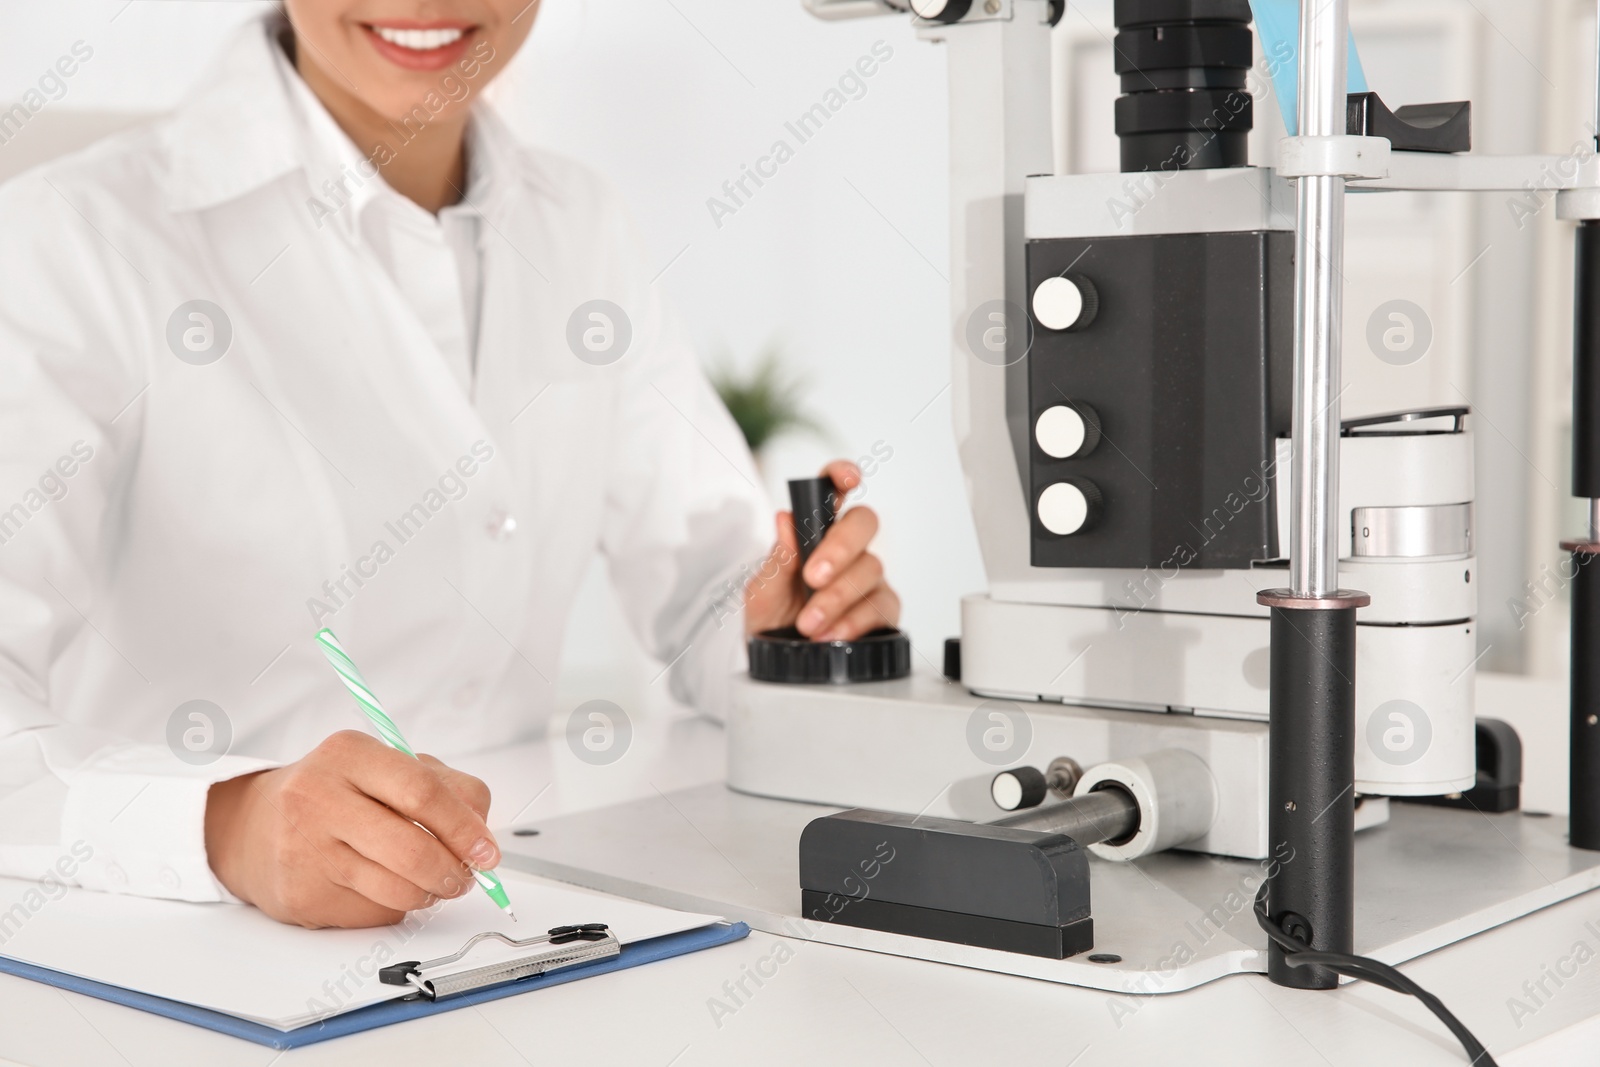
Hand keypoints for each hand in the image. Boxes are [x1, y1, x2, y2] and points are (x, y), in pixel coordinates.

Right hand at [204, 730, 498, 927]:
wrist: (253, 827)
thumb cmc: (336, 793)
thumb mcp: (384, 767)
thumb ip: (443, 788)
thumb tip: (482, 838)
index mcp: (350, 754)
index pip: (423, 793)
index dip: (465, 828)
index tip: (488, 851)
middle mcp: (319, 798)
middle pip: (412, 849)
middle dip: (453, 871)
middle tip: (466, 876)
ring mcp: (305, 850)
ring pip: (398, 889)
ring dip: (430, 893)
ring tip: (430, 882)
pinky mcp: (302, 896)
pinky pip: (374, 912)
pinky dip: (395, 905)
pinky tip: (381, 886)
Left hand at [744, 460, 900, 640]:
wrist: (777, 661)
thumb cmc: (770, 618)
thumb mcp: (762, 591)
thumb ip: (777, 559)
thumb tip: (785, 520)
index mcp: (814, 532)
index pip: (832, 492)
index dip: (842, 475)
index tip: (848, 478)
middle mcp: (845, 549)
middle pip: (863, 523)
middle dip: (841, 548)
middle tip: (813, 578)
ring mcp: (866, 578)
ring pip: (871, 568)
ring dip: (837, 597)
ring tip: (809, 623)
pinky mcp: (882, 609)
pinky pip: (881, 606)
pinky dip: (854, 621)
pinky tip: (832, 634)